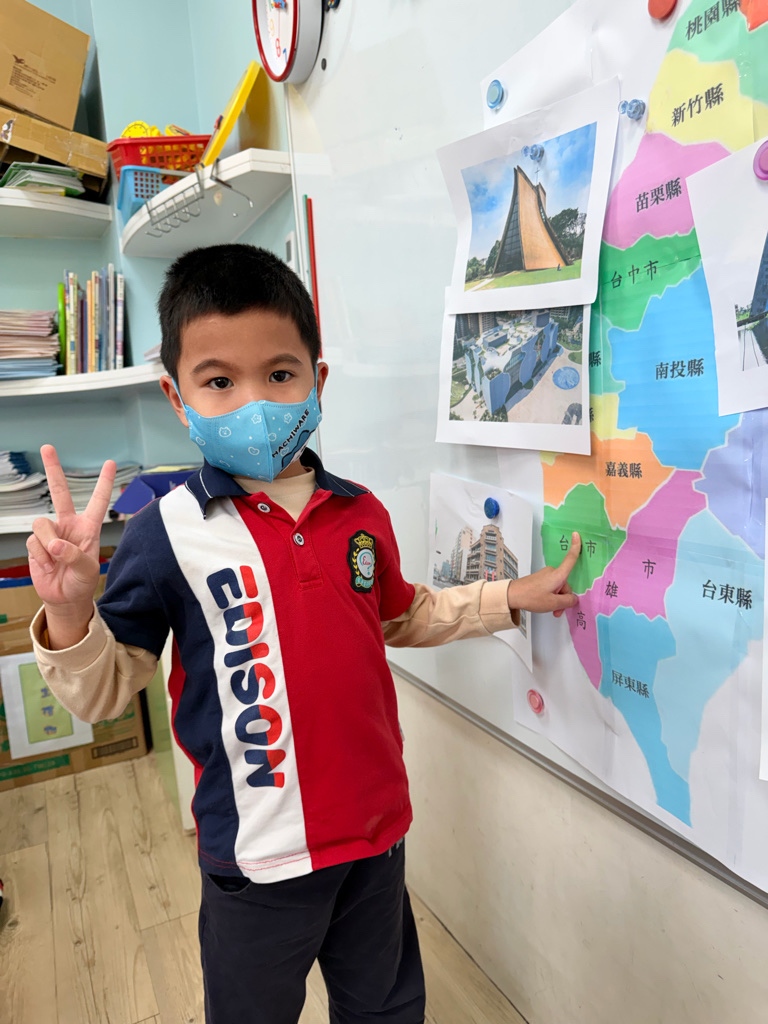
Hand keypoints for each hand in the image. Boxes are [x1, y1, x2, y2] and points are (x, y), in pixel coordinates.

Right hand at [26, 445, 115, 642]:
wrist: (64, 597)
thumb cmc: (81, 582)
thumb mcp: (87, 571)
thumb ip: (75, 556)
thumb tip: (55, 545)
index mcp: (88, 527)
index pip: (97, 500)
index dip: (103, 482)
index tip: (110, 463)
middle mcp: (69, 525)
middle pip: (60, 492)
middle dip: (54, 469)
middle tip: (47, 447)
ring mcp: (51, 533)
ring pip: (42, 524)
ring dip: (48, 544)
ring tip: (56, 561)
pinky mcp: (35, 543)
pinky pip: (33, 542)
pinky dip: (40, 556)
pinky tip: (47, 566)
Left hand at [507, 532, 580, 617]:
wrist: (512, 595)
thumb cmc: (531, 597)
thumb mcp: (553, 603)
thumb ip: (568, 601)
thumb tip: (574, 599)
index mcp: (558, 575)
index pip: (570, 559)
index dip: (575, 548)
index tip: (576, 534)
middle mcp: (552, 572)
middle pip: (565, 585)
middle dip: (563, 598)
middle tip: (557, 610)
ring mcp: (546, 575)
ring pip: (558, 588)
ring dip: (557, 600)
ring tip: (551, 610)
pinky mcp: (541, 579)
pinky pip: (551, 588)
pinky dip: (551, 597)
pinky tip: (546, 604)